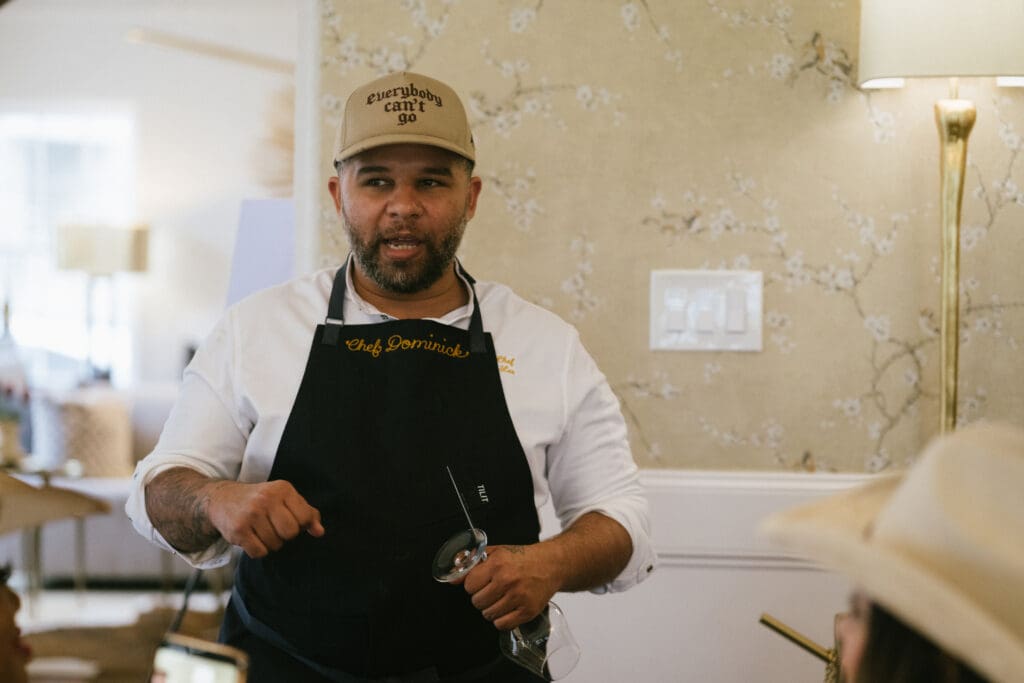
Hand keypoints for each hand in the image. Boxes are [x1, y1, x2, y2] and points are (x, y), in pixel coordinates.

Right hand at [205, 479, 323, 557]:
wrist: (222, 498)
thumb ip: (306, 512)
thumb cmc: (260, 500)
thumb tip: (320, 532)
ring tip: (261, 531)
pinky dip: (258, 550)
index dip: (301, 525)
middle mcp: (266, 499)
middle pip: (291, 533)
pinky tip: (252, 538)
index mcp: (282, 489)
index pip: (305, 517)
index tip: (291, 521)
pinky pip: (259, 552)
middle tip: (275, 528)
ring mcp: (251, 514)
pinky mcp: (238, 530)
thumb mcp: (284, 498)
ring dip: (271, 543)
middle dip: (285, 536)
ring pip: (275, 544)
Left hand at [461, 544, 558, 630]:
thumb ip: (473, 564)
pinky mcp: (528, 611)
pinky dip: (502, 620)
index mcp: (498, 563)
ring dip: (491, 609)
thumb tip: (452, 580)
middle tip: (492, 591)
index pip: (469, 585)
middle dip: (481, 598)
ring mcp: (519, 597)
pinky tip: (507, 609)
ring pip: (488, 615)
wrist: (551, 564)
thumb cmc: (522, 558)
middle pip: (477, 602)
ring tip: (501, 599)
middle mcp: (507, 580)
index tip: (481, 582)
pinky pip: (502, 624)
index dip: (473, 585)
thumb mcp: (497, 553)